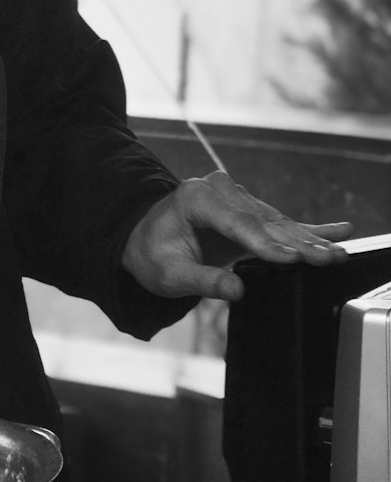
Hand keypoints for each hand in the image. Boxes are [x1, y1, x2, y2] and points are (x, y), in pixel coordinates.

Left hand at [121, 171, 351, 301]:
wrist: (143, 239)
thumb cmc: (152, 255)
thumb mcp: (168, 274)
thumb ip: (203, 281)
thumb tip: (237, 290)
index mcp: (195, 198)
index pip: (237, 222)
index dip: (266, 243)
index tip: (292, 259)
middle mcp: (219, 191)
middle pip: (264, 221)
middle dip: (298, 242)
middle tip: (328, 258)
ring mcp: (235, 198)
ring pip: (277, 223)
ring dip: (309, 241)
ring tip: (337, 254)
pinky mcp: (247, 211)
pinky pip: (279, 222)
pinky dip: (309, 229)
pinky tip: (339, 231)